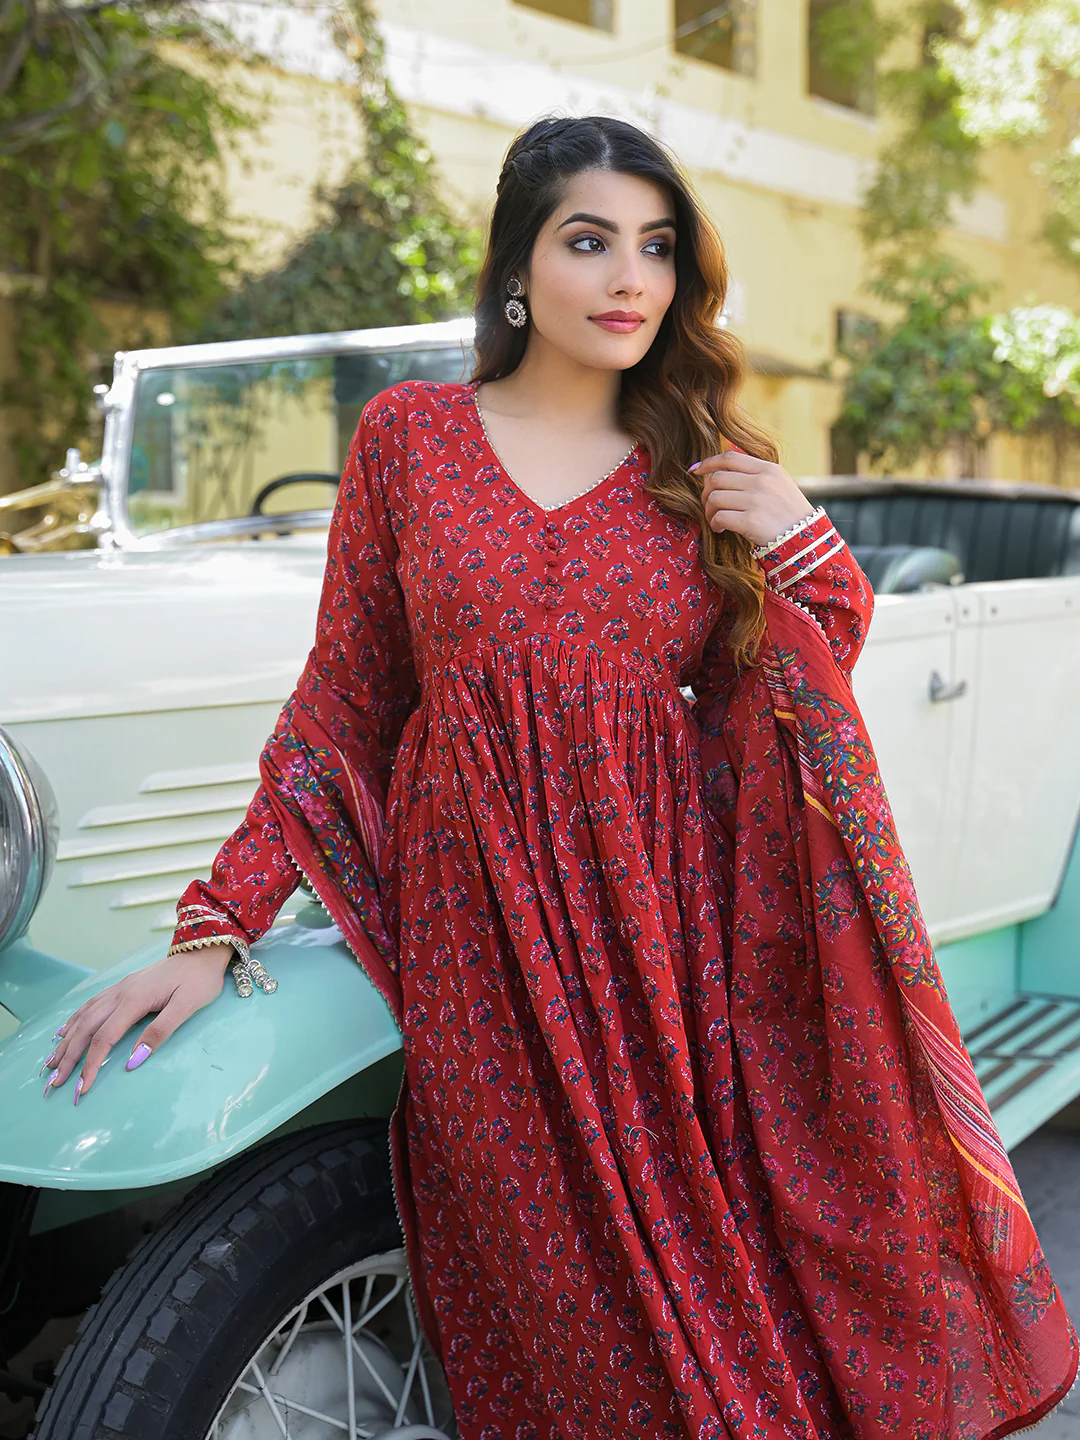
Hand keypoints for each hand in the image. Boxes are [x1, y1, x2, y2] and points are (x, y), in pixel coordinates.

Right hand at [41, 943, 234, 1104]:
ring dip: (66, 1041)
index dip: (91, 1064)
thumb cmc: (199, 980)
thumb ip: (160, 1032)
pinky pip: (91, 1004)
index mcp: (134, 1000)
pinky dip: (74, 1020)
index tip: (83, 1088)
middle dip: (69, 1057)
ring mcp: (120, 988)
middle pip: (86, 1028)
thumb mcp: (187, 1006)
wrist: (203, 950)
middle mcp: (120, 993)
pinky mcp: (124, 986)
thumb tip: (133, 1061)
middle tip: (55, 1083)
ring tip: (52, 1062)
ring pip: (85, 1016)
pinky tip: (65, 1030)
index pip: (104, 1038)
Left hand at [691, 449, 815, 548]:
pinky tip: (720, 529)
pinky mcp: (751, 521)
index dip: (708, 463)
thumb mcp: (779, 484)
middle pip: (717, 478)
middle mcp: (762, 481)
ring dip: (709, 510)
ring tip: (716, 519)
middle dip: (706, 492)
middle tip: (709, 504)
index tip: (695, 471)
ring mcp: (756, 500)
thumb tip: (722, 469)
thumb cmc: (788, 514)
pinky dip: (714, 524)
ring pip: (714, 497)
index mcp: (768, 469)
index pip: (729, 458)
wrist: (806, 539)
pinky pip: (719, 517)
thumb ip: (755, 474)